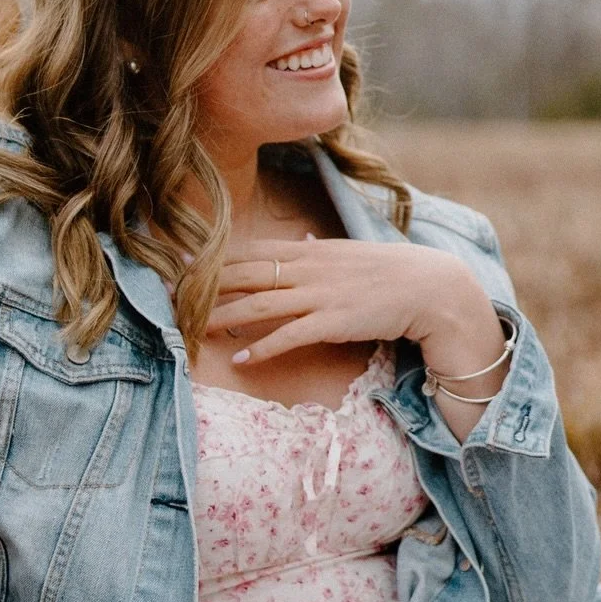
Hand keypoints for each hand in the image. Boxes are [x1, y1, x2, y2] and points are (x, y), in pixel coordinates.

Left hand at [208, 236, 494, 367]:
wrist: (430, 287)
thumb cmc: (391, 273)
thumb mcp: (350, 254)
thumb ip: (322, 251)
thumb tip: (306, 242)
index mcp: (309, 251)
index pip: (250, 252)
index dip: (213, 259)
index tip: (181, 266)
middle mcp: (308, 268)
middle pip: (245, 275)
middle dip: (205, 286)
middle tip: (169, 296)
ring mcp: (319, 295)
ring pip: (259, 305)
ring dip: (223, 317)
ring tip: (193, 328)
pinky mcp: (333, 321)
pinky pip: (289, 335)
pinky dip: (262, 347)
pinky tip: (240, 359)